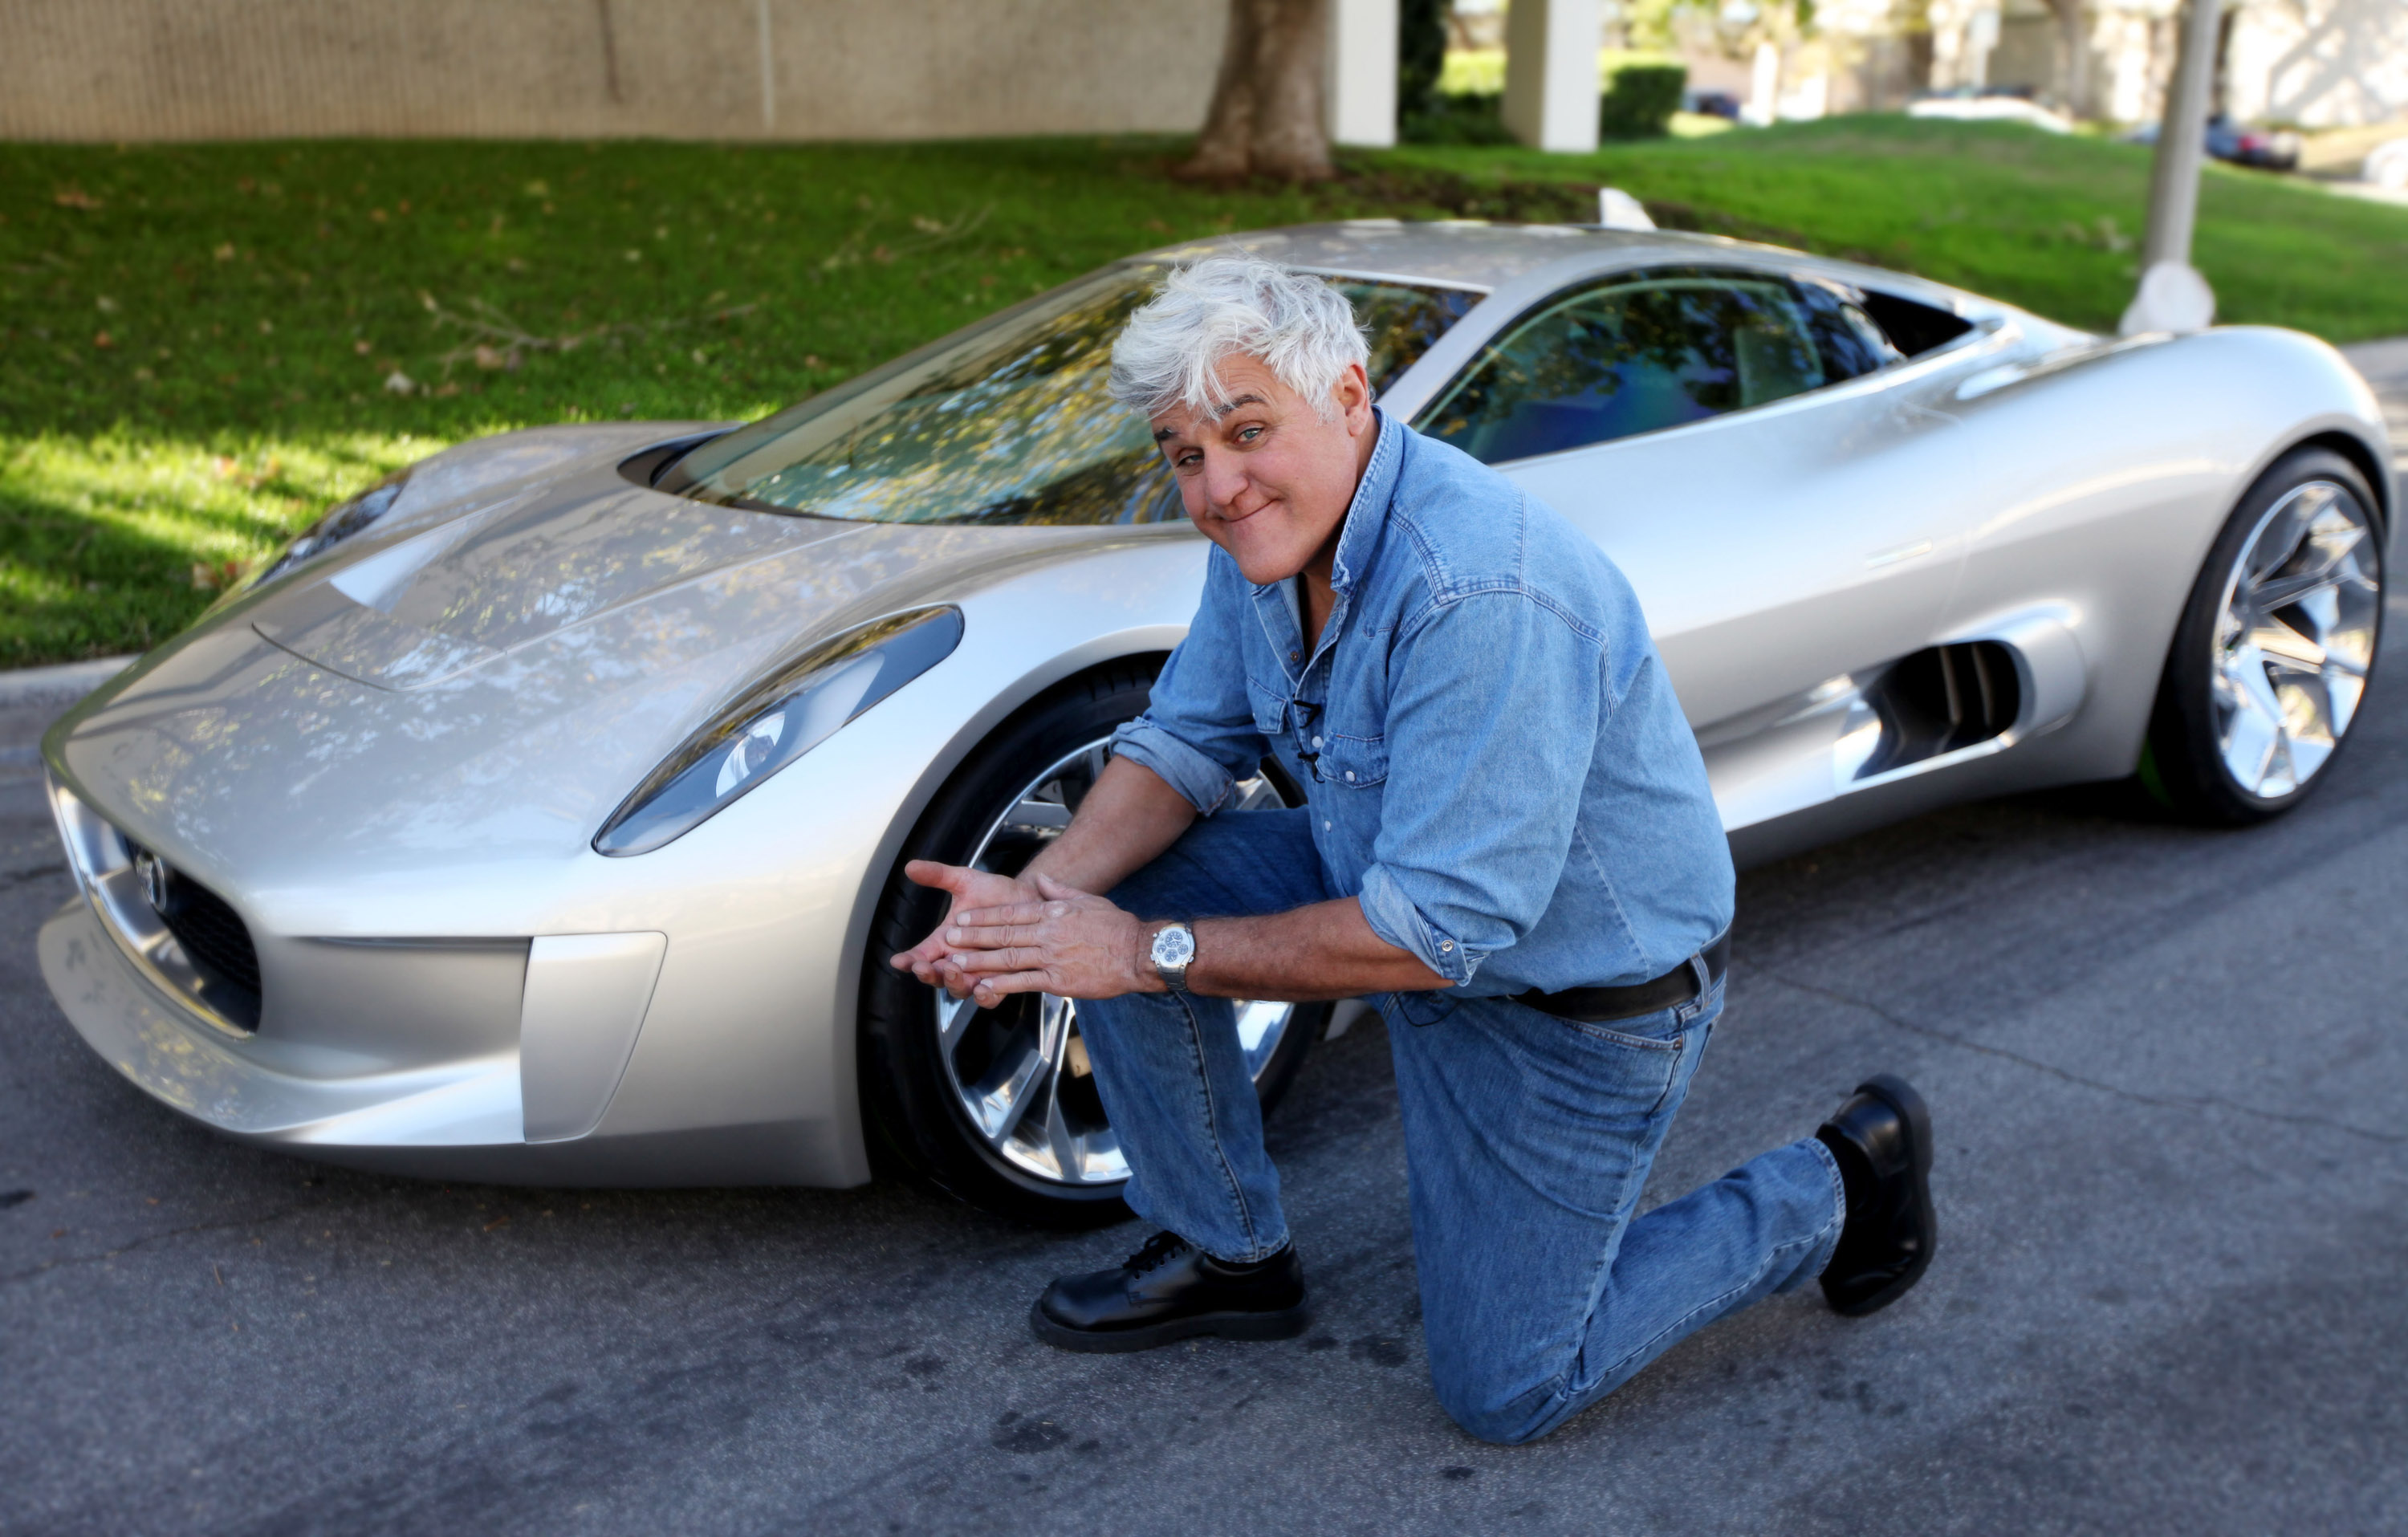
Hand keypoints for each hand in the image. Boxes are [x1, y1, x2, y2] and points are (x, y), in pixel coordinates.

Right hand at [889, 861, 1040, 995]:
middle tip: (925, 966)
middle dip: (929, 974)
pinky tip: (983, 988)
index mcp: (946, 942)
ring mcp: (981, 972)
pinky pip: (991, 997)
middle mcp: (960, 961)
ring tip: (952, 970)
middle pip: (938, 977)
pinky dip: (985, 996)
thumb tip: (911, 866)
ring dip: (954, 983)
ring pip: (961, 989)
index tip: (899, 960)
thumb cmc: (995, 893)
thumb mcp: (965, 881)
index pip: (922, 955)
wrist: (1030, 899)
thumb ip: (939, 875)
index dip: (909, 960)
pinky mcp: (1003, 979)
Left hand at [926, 872, 1153, 1008]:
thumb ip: (1059, 890)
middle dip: (973, 937)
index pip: (1011, 913)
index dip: (983, 917)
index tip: (963, 920)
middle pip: (1004, 934)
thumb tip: (1041, 879)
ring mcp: (1053, 957)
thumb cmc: (1116, 927)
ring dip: (980, 960)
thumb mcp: (1086, 899)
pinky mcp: (1060, 981)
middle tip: (949, 939)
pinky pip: (1026, 982)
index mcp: (1053, 913)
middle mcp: (1049, 933)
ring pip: (1009, 957)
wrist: (1139, 952)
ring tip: (956, 963)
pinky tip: (985, 987)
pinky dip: (1003, 984)